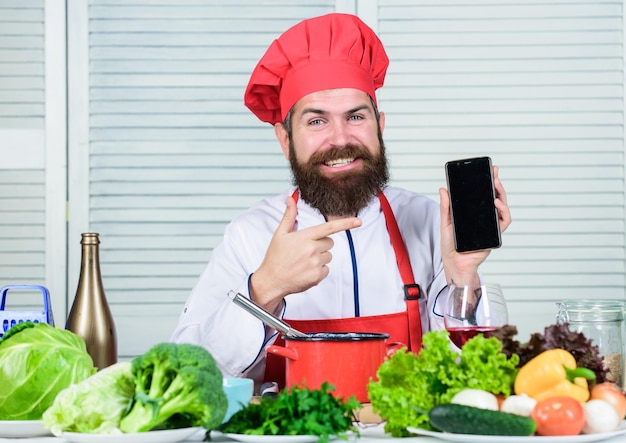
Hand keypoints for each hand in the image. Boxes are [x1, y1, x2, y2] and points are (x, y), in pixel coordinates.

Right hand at [250, 196, 361, 311]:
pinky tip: (305, 271)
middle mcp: (311, 249)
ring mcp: (315, 264)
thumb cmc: (275, 257)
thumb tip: (291, 198)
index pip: (329, 228)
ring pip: (329, 256)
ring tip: (303, 262)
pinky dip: (318, 271)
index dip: (346, 224)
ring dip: (320, 258)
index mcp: (304, 237)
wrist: (271, 281)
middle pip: (330, 242)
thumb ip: (289, 216)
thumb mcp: (280, 234)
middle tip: (305, 251)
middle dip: (321, 245)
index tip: (358, 221)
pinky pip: (326, 269)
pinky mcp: (317, 276)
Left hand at [439, 165, 511, 284]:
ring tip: (496, 185)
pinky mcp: (494, 234)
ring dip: (502, 195)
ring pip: (502, 208)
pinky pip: (504, 221)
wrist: (455, 262)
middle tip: (494, 174)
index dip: (488, 183)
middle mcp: (485, 218)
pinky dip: (502, 211)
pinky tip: (496, 203)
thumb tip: (443, 189)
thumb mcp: (446, 222)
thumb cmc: (451, 244)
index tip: (490, 170)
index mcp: (474, 213)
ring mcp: (491, 226)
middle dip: (497, 185)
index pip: (483, 195)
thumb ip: (446, 206)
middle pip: (495, 198)